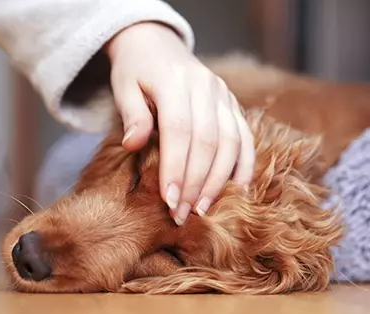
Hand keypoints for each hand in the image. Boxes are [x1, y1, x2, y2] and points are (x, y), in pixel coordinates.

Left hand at [106, 22, 254, 225]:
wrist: (158, 44)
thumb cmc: (136, 70)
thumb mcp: (124, 86)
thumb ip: (131, 115)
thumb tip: (133, 144)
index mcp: (175, 80)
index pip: (178, 130)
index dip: (175, 168)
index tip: (169, 200)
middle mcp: (206, 87)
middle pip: (207, 141)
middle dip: (196, 183)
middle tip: (182, 214)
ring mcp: (225, 95)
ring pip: (231, 143)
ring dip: (219, 180)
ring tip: (204, 209)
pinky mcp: (234, 105)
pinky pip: (245, 139)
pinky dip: (244, 167)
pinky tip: (236, 192)